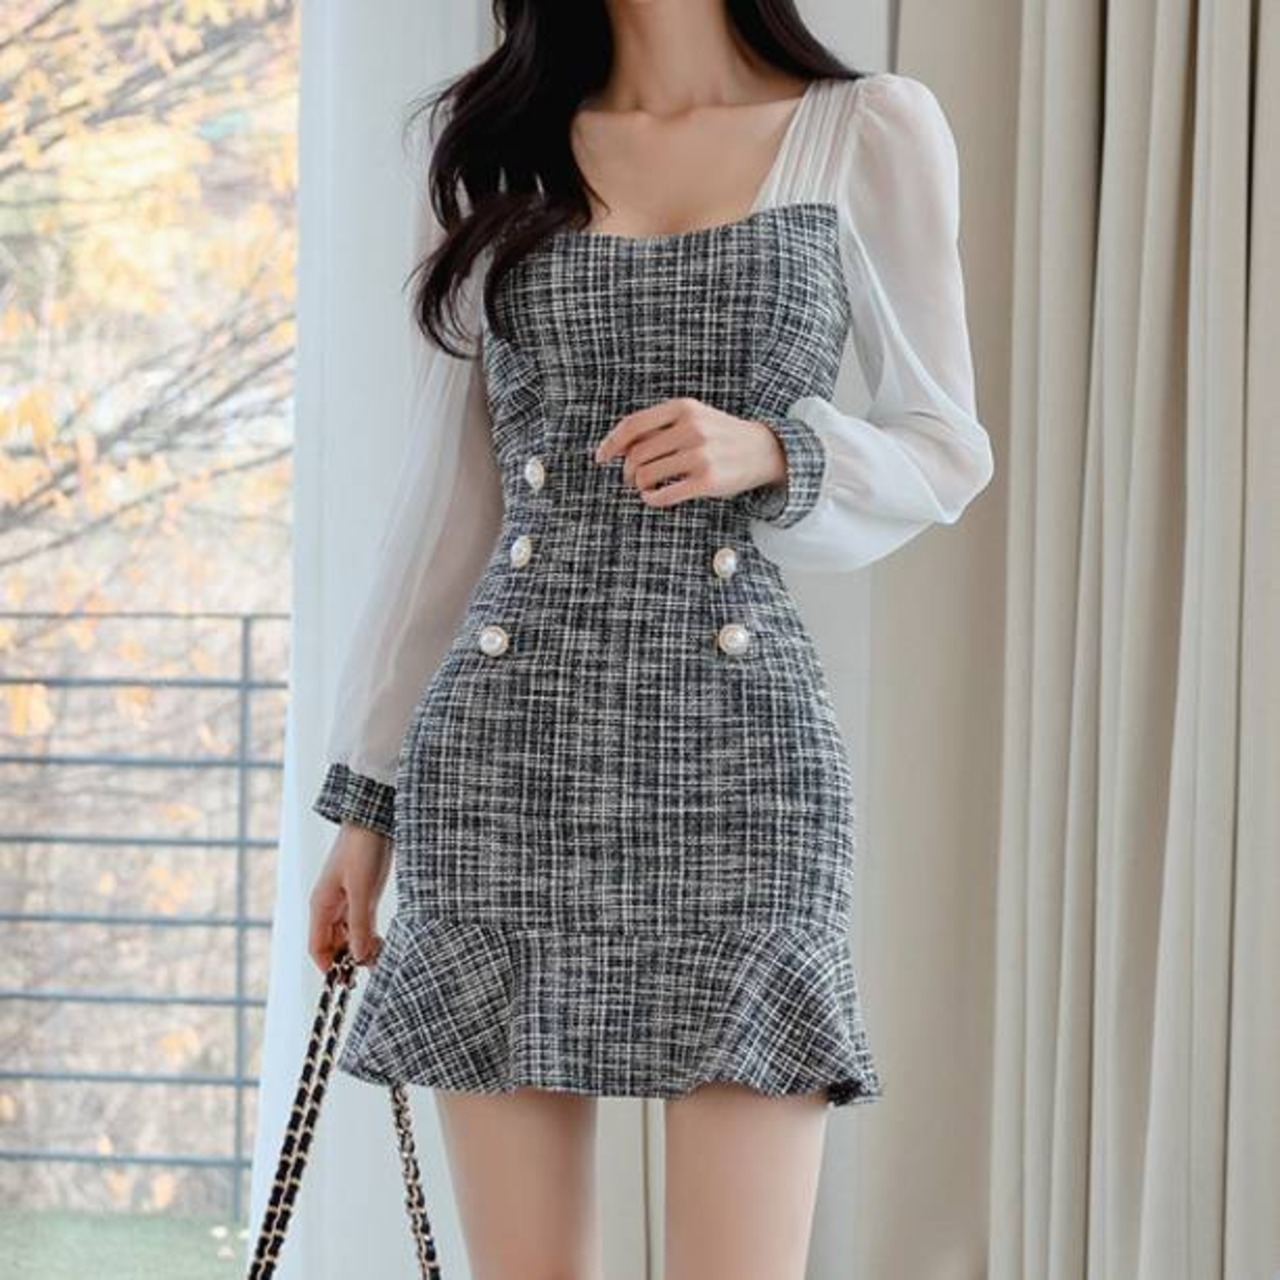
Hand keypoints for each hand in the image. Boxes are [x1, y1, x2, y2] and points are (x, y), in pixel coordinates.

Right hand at [308, 822, 392, 972]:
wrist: (375, 817)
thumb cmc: (363, 849)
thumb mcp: (362, 891)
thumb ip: (360, 925)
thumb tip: (357, 959)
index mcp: (321, 905)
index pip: (317, 948)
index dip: (329, 968)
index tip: (347, 982)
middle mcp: (329, 905)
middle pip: (333, 944)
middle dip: (348, 959)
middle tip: (372, 969)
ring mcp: (345, 898)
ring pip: (348, 934)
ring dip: (361, 947)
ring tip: (381, 956)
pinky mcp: (360, 891)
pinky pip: (360, 921)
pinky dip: (368, 933)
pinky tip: (382, 940)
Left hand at [593, 396, 785, 507]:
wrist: (762, 450)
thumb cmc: (719, 435)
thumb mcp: (693, 417)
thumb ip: (660, 426)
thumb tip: (619, 446)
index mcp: (683, 408)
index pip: (633, 425)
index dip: (611, 444)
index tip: (601, 457)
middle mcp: (692, 429)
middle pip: (636, 455)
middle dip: (627, 470)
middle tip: (631, 478)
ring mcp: (700, 455)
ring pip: (646, 475)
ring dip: (639, 485)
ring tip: (645, 486)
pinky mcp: (707, 481)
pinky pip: (663, 495)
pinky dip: (651, 499)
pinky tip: (652, 497)